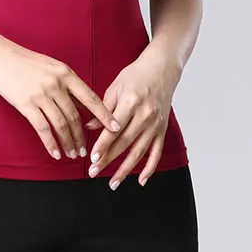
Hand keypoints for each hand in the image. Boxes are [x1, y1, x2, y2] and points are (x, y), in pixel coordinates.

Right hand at [0, 41, 120, 160]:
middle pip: (75, 116)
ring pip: (61, 125)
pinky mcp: (26, 105)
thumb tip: (81, 104)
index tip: (115, 127)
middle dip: (82, 136)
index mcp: (66, 73)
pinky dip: (51, 143)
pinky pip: (43, 129)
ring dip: (69, 142)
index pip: (91, 97)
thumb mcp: (52, 66)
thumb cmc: (24, 61)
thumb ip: (67, 84)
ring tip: (73, 154)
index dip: (104, 115)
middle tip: (87, 149)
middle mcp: (57, 84)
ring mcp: (41, 95)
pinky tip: (56, 153)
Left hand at [84, 48, 182, 187]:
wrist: (162, 68)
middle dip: (108, 160)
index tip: (93, 158)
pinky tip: (140, 180)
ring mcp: (155, 123)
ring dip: (126, 169)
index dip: (102, 145)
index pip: (114, 129)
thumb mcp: (116, 87)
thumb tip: (90, 127)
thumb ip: (103, 109)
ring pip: (139, 152)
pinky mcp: (162, 128)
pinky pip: (156, 152)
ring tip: (113, 182)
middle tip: (94, 172)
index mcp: (131, 102)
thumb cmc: (137, 74)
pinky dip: (150, 168)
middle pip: (124, 143)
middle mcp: (145, 115)